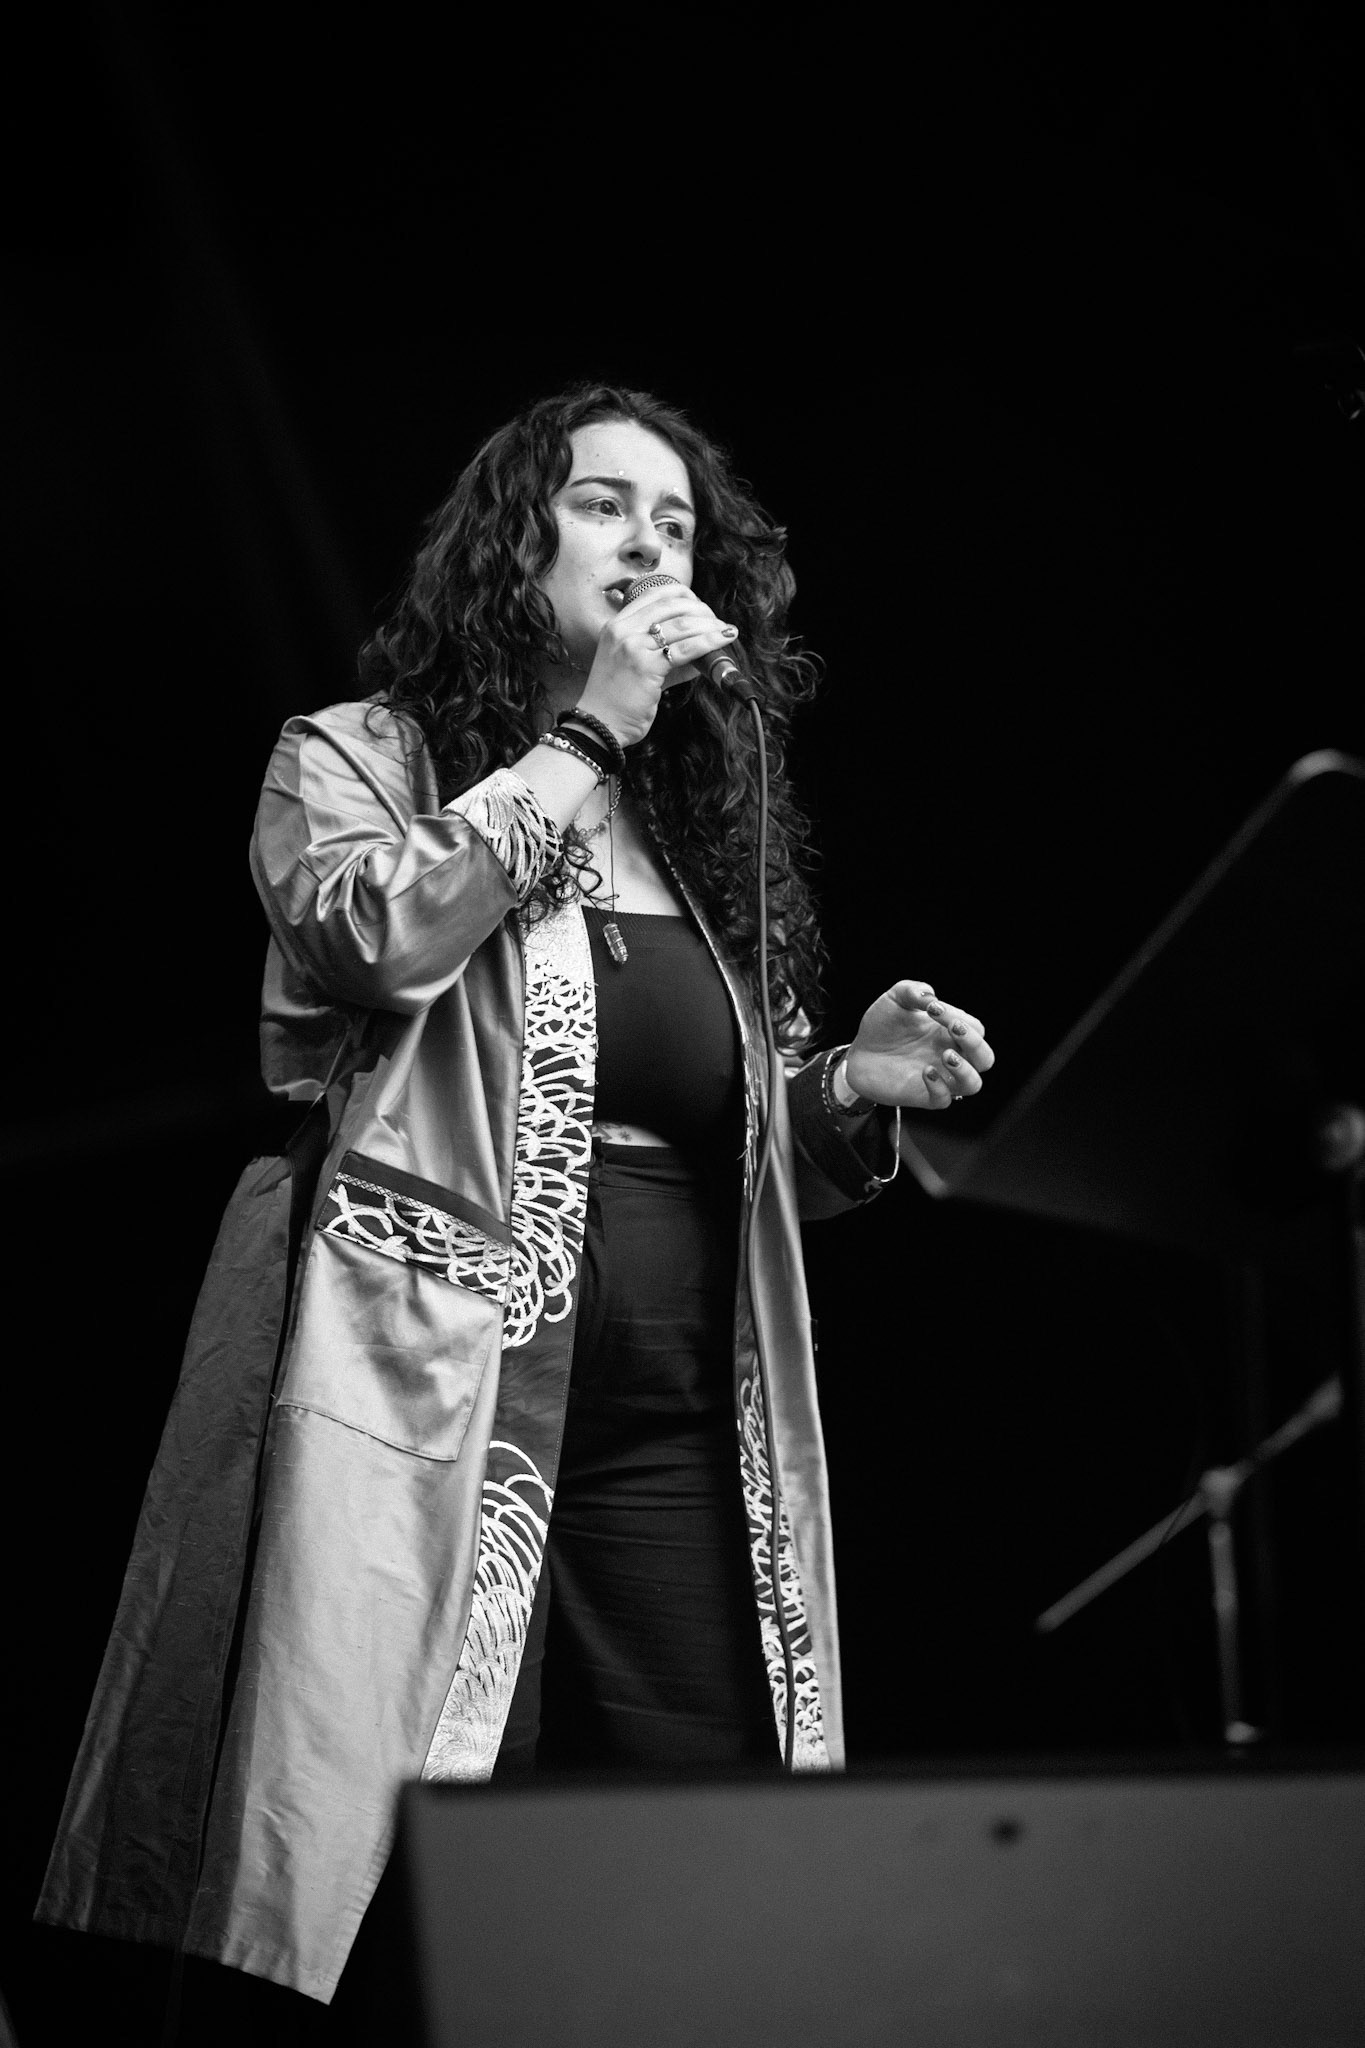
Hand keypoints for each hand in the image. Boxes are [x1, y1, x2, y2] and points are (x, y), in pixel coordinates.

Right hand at [574, 585, 739, 745]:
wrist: (599, 725)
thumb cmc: (616, 700)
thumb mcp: (636, 666)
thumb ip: (664, 654)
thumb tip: (701, 649)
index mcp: (617, 625)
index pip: (655, 594)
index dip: (683, 595)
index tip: (700, 605)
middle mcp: (623, 630)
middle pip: (672, 605)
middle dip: (701, 610)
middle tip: (717, 621)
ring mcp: (633, 646)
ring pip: (682, 624)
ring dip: (710, 625)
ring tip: (726, 631)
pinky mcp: (646, 665)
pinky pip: (686, 648)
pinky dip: (710, 642)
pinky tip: (724, 640)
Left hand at [844, 980, 994, 1110]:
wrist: (858, 1054)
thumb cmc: (882, 1027)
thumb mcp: (895, 999)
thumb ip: (913, 990)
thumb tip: (930, 997)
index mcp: (949, 1033)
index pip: (975, 1028)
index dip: (961, 1018)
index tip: (932, 1008)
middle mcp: (950, 1056)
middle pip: (985, 1058)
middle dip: (974, 1043)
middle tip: (952, 1028)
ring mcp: (940, 1078)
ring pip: (973, 1084)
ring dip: (965, 1069)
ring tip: (946, 1055)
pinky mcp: (924, 1095)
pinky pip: (944, 1100)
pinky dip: (940, 1087)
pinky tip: (925, 1071)